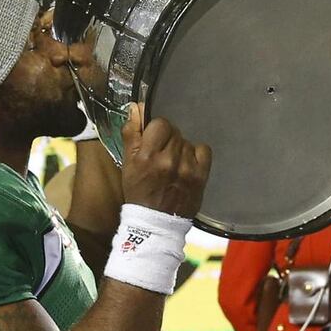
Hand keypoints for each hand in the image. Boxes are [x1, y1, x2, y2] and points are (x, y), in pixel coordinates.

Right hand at [120, 103, 210, 217]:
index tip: (153, 141)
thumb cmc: (139, 193)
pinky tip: (187, 164)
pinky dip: (196, 154)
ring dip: (179, 148)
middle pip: (174, 131)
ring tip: (172, 164)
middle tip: (161, 155)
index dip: (156, 130)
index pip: (160, 124)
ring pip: (186, 141)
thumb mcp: (128, 163)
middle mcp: (168, 160)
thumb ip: (132, 133)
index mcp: (147, 156)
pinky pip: (203, 150)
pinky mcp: (200, 176)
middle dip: (167, 140)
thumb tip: (136, 107)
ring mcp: (186, 168)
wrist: (156, 222)